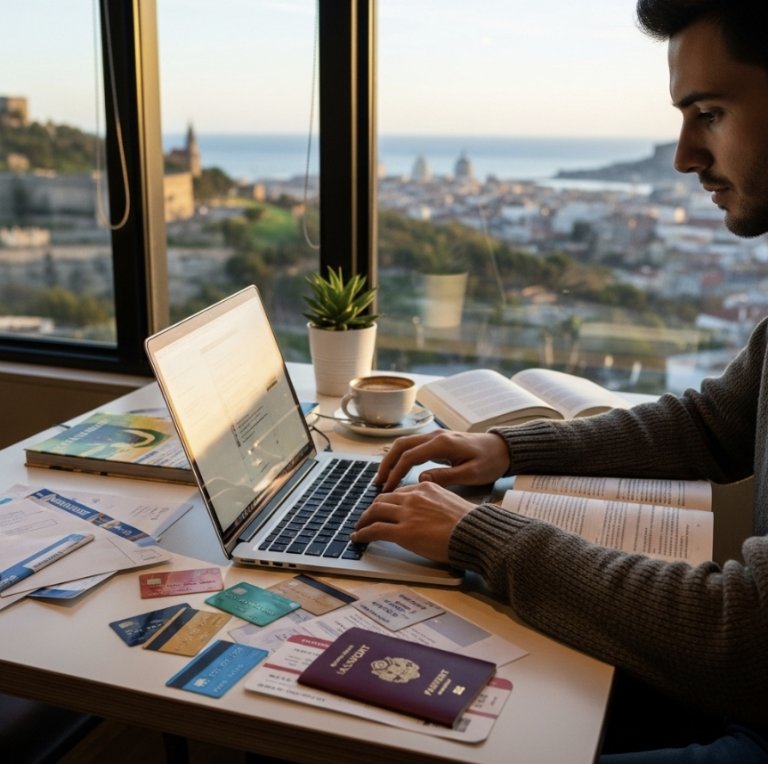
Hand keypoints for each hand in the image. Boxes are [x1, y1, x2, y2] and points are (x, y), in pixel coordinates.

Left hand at [351, 482, 474, 562]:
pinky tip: (358, 538)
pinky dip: (363, 533)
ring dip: (364, 519)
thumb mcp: (452, 502)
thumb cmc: (470, 524)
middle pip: (384, 499)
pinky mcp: (403, 531)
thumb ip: (436, 502)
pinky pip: (376, 529)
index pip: (400, 492)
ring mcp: (407, 513)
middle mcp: (414, 496)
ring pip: (376, 511)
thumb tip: (430, 511)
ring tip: (359, 527)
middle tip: (367, 517)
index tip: (385, 508)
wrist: (475, 533)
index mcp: (426, 487)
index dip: (390, 501)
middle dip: (373, 508)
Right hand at [375, 430, 509, 491]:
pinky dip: (400, 458)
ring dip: (391, 459)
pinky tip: (397, 471)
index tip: (388, 488)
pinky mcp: (437, 442)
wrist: (503, 448)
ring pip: (404, 444)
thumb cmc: (490, 461)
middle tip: (378, 483)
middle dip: (387, 464)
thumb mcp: (472, 473)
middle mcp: (435, 436)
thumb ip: (446, 476)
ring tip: (383, 478)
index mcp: (442, 443)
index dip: (396, 472)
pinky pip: (412, 447)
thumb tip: (421, 480)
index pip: (410, 456)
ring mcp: (435, 437)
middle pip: (401, 446)